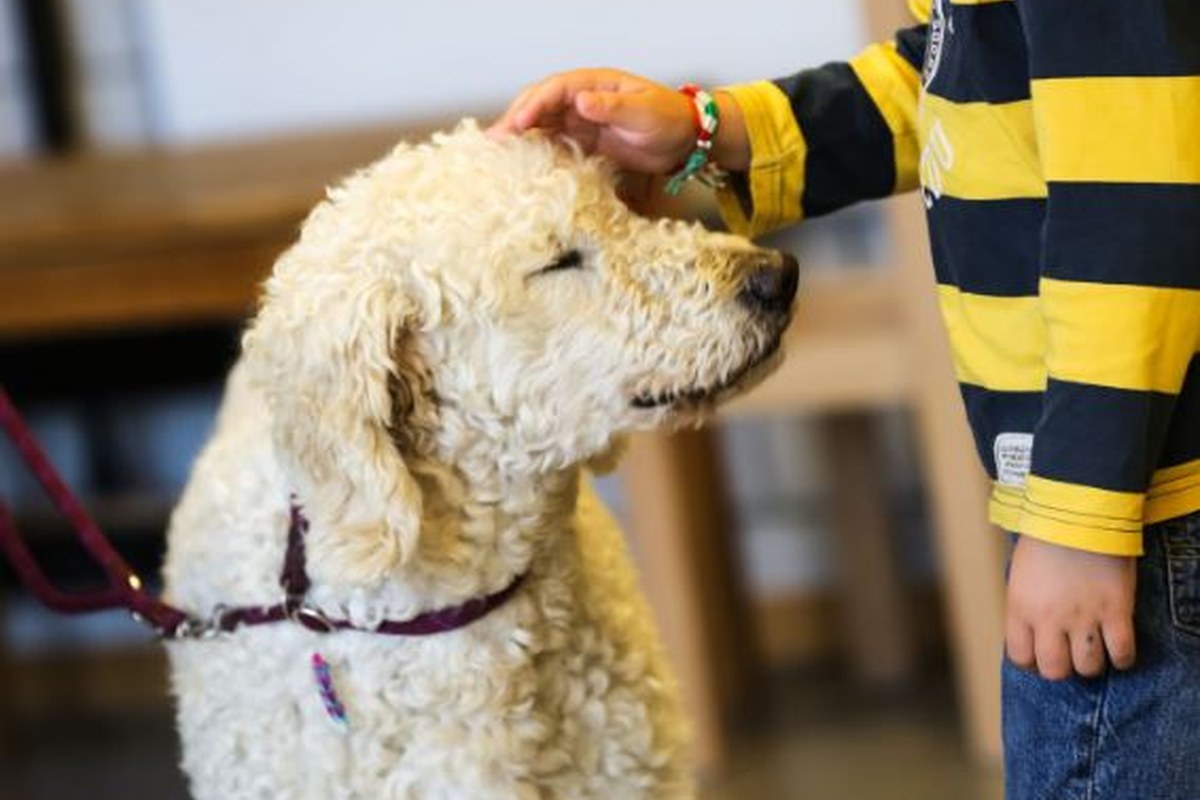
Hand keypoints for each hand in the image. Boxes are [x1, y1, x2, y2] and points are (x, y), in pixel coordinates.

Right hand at [488, 68, 749, 172]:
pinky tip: (521, 165)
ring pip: (541, 125)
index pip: (554, 90)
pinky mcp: (583, 143)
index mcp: (594, 85)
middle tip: (494, 141)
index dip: (533, 105)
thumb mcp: (643, 112)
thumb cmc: (668, 119)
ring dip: (519, 138)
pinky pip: (554, 145)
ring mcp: (580, 121)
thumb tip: (580, 101)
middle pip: (540, 105)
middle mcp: (582, 100)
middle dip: (515, 120)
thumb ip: (612, 108)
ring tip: (497, 154)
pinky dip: (535, 153)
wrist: (685, 140)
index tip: (518, 124)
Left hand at [1006, 535, 1136, 679]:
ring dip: (1092, 663)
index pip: (1020, 657)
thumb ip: (1025, 604)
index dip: (1032, 662)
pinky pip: (1122, 653)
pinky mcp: (1115, 611)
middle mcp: (1049, 618)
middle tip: (1070, 655)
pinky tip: (1120, 650)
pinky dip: (1123, 658)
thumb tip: (1031, 629)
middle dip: (1063, 668)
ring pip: (1088, 667)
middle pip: (1054, 670)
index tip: (1041, 656)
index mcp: (1020, 607)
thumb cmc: (1046, 539)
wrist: (1079, 514)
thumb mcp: (1020, 574)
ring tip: (1095, 649)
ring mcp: (1083, 617)